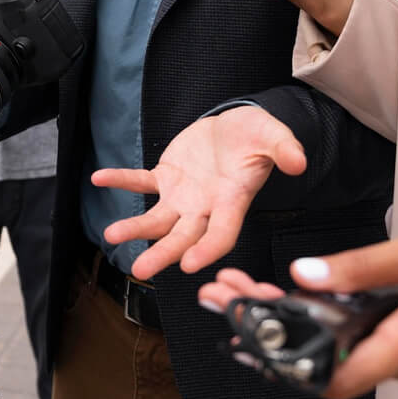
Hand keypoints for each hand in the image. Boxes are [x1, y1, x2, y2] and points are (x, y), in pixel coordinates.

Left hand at [92, 105, 305, 278]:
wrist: (235, 128)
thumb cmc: (257, 138)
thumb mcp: (274, 137)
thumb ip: (285, 150)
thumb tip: (298, 161)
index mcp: (233, 201)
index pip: (221, 234)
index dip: (208, 250)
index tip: (190, 265)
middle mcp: (205, 206)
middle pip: (183, 236)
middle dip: (163, 253)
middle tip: (141, 269)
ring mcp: (183, 195)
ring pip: (157, 219)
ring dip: (135, 227)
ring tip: (111, 235)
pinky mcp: (167, 177)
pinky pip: (141, 181)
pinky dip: (121, 179)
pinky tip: (99, 178)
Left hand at [198, 222, 397, 398]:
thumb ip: (361, 266)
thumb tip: (303, 275)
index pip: (338, 378)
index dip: (287, 362)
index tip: (245, 330)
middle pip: (323, 358)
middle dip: (268, 326)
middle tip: (224, 293)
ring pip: (335, 347)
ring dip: (286, 318)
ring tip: (240, 288)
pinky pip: (354, 338)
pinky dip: (316, 316)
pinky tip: (286, 292)